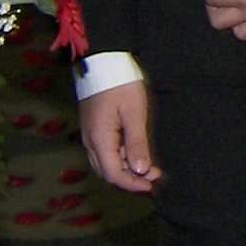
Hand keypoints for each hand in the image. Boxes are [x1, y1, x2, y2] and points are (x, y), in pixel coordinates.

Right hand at [81, 79, 161, 193]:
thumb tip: (141, 171)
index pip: (113, 175)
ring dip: (127, 170)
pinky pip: (106, 153)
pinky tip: (137, 154)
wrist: (102, 61)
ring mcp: (90, 136)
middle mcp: (90, 142)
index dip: (133, 185)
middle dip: (131, 180)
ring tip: (151, 166)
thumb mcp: (134, 113)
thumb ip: (137, 144)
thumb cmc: (121, 84)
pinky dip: (121, 159)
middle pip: (108, 173)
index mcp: (99, 140)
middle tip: (155, 175)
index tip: (152, 185)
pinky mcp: (94, 130)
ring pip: (106, 165)